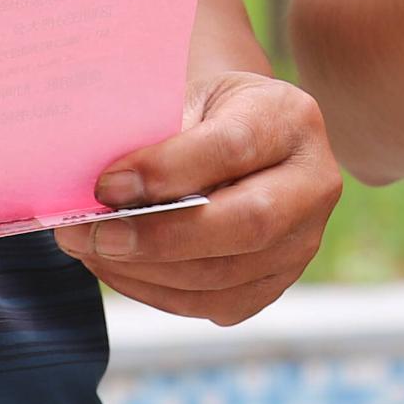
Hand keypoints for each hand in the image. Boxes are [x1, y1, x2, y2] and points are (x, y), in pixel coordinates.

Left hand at [60, 69, 342, 323]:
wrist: (241, 135)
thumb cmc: (204, 113)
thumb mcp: (188, 98)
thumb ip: (157, 136)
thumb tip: (105, 191)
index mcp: (292, 118)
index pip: (233, 148)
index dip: (167, 171)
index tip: (106, 184)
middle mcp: (314, 183)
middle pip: (247, 224)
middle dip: (157, 237)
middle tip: (89, 234)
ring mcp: (303, 241)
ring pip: (224, 275)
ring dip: (144, 271)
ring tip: (90, 248)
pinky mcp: (277, 283)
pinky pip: (213, 304)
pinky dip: (155, 292)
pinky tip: (117, 267)